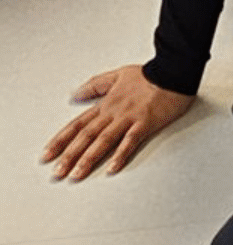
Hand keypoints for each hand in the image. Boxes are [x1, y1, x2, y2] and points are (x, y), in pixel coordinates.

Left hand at [41, 66, 194, 179]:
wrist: (173, 70)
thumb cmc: (150, 74)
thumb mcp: (117, 75)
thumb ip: (95, 85)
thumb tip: (75, 94)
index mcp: (106, 104)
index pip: (77, 125)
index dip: (61, 141)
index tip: (47, 155)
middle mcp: (114, 113)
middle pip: (86, 136)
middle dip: (69, 156)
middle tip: (57, 173)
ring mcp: (129, 118)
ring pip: (103, 141)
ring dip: (88, 159)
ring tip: (77, 175)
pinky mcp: (145, 123)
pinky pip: (130, 141)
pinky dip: (120, 155)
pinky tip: (112, 168)